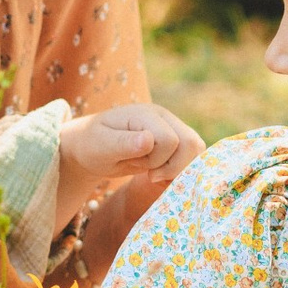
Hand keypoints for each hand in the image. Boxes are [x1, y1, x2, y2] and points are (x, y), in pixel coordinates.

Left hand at [55, 100, 202, 224]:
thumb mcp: (101, 146)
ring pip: (197, 150)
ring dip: (177, 169)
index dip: (157, 160)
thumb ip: (124, 143)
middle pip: (191, 144)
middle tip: (148, 172)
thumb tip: (149, 139)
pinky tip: (160, 173)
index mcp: (146, 114)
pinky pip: (193, 157)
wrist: (91, 147)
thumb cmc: (92, 145)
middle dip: (172, 166)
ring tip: (153, 171)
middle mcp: (164, 117)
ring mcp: (172, 128)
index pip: (171, 140)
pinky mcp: (176, 141)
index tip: (136, 165)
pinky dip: (180, 170)